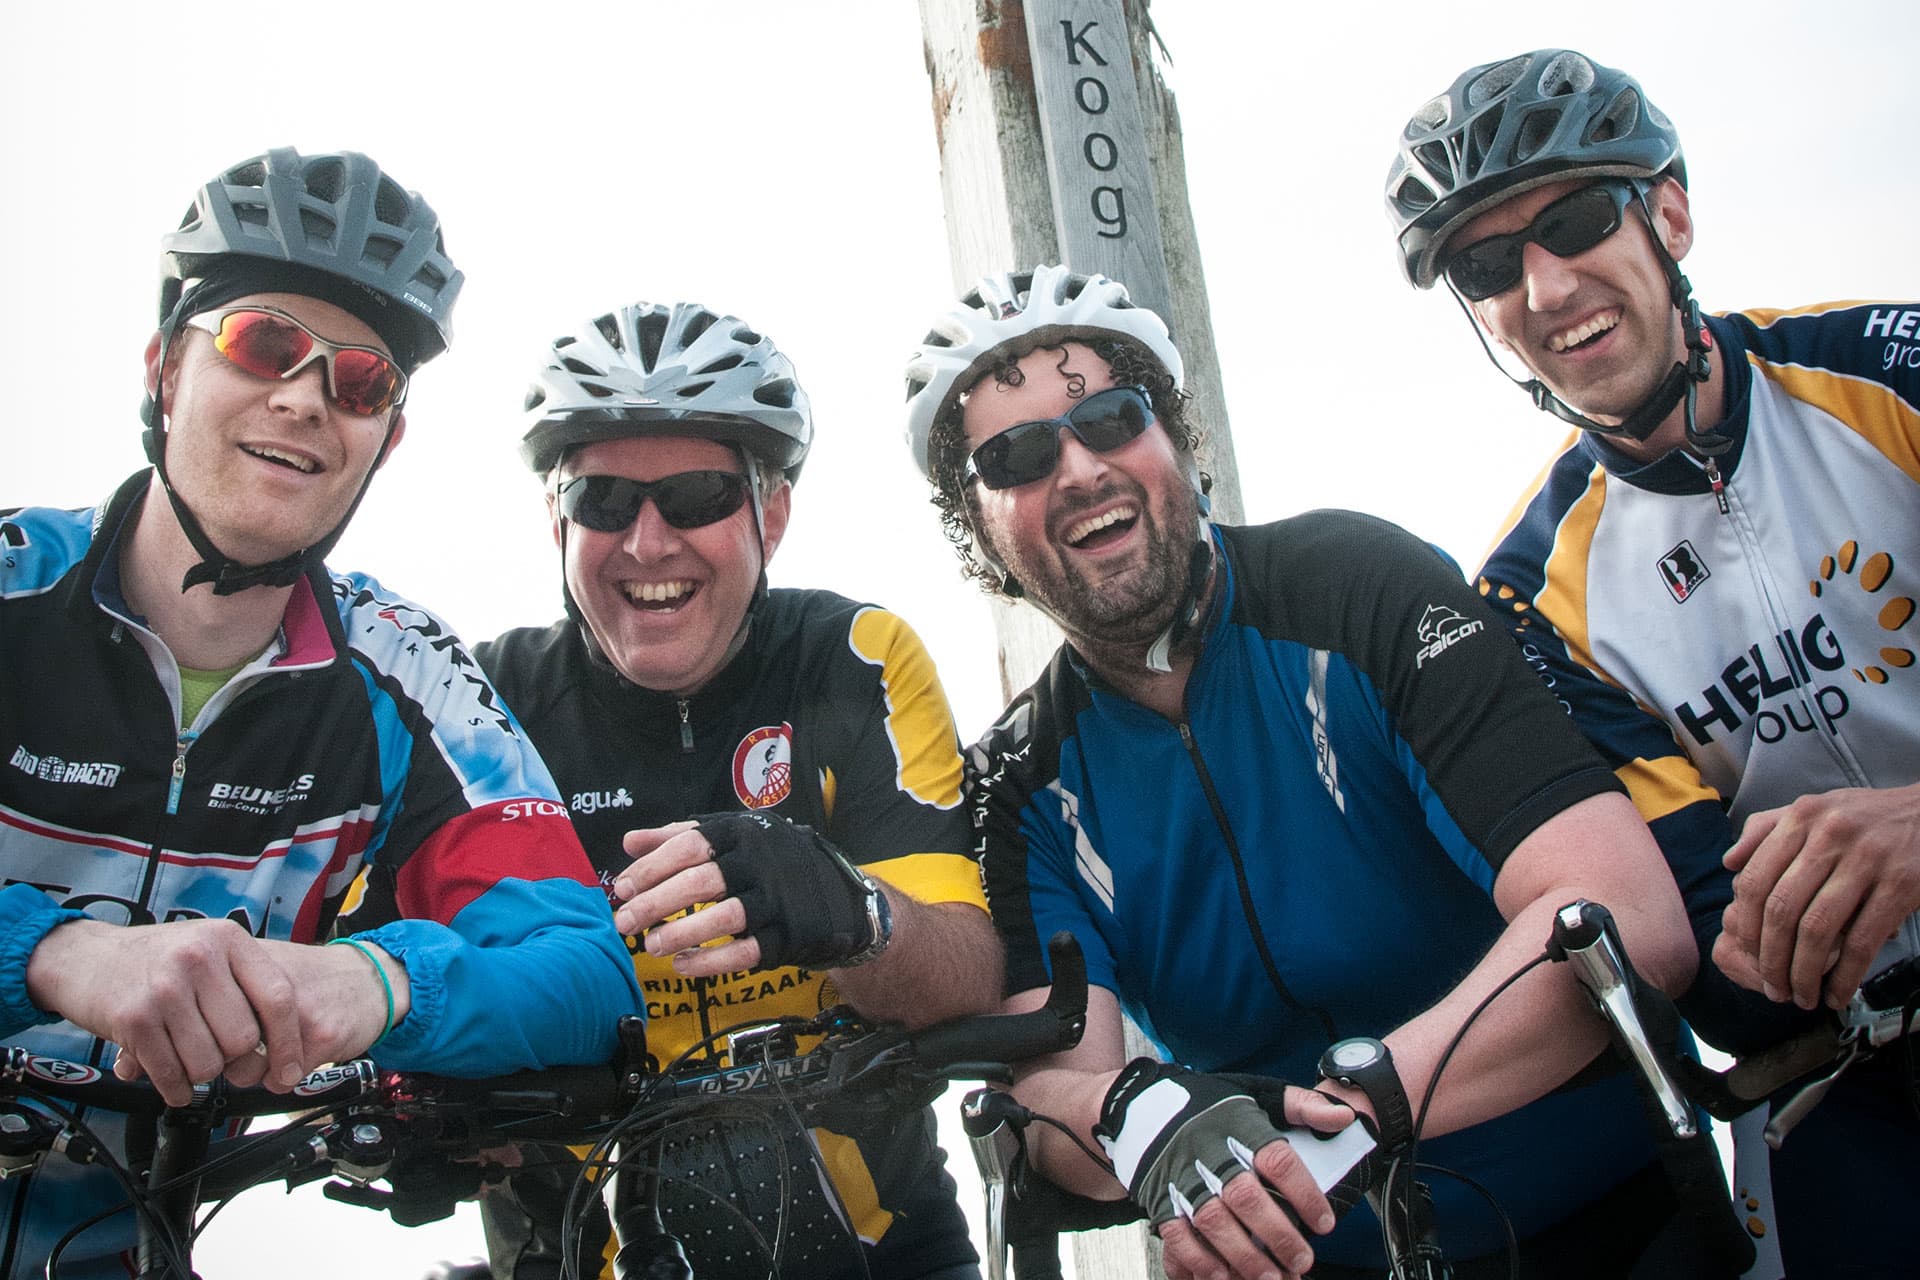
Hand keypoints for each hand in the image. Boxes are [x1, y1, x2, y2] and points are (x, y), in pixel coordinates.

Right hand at [25, 920, 398, 1105]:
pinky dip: (177, 1089)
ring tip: (191, 1060)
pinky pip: (172, 1075)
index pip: (277, 997)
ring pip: (209, 1062)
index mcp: (229, 940)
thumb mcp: (209, 949)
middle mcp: (199, 959)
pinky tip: (175, 1082)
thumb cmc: (157, 960)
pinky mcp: (134, 1019)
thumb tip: (287, 1045)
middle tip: (225, 1061)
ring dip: (203, 1075)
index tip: (289, 1071)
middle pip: (244, 1039)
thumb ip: (246, 983)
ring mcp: (165, 988)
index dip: (289, 1042)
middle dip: (238, 1063)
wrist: (84, 957)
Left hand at [613, 814, 884, 975]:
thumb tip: (630, 841)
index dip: (651, 867)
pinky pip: (745, 952)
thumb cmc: (773, 861)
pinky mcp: (787, 936)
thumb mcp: (732, 836)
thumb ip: (680, 837)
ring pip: (724, 917)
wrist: (839, 893)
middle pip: (700, 881)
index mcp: (742, 833)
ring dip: (682, 933)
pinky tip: (683, 964)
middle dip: (656, 902)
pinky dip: (710, 962)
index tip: (623, 888)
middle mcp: (760, 863)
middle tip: (624, 922)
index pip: (688, 845)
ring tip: (651, 945)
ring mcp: (776, 901)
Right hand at [1094, 1059, 1355, 1278]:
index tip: (1325, 1223)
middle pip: (1246, 1196)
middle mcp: (1209, 1151)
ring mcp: (1181, 1176)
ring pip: (1214, 1221)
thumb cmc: (1210, 1105)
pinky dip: (1201, 1260)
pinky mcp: (1160, 1197)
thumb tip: (1345, 1118)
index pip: (1276, 1159)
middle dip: (1278, 1235)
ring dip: (1245, 1256)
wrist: (1140, 1103)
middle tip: (1302, 1260)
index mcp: (1238, 1124)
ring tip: (1273, 1278)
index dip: (1304, 1194)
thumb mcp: (1257, 1093)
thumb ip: (1302, 1106)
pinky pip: (1178, 1234)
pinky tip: (1224, 1277)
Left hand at [1715, 784, 1919, 1010]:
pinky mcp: (1901, 885)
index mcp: (1800, 818)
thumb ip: (1766, 829)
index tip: (1747, 954)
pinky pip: (1863, 940)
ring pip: (1818, 929)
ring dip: (1804, 973)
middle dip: (1771, 958)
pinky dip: (1846, 975)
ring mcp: (1867, 860)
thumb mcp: (1814, 809)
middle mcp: (1828, 836)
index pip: (1755, 880)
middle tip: (1773, 987)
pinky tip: (1837, 993)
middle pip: (1782, 910)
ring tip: (1801, 997)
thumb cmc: (1867, 817)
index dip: (1746, 926)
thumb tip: (1729, 863)